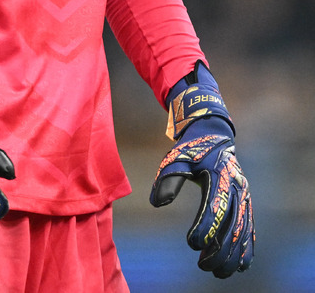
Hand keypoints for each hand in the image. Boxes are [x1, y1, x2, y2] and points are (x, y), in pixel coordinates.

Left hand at [150, 63, 253, 277]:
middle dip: (219, 249)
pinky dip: (247, 246)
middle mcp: (235, 187)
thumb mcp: (176, 158)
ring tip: (220, 272)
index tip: (192, 243)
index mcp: (219, 176)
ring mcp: (243, 194)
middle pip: (232, 224)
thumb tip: (158, 203)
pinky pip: (249, 226)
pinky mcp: (244, 199)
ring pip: (243, 229)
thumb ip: (166, 179)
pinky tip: (242, 264)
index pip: (215, 207)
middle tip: (203, 265)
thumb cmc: (191, 148)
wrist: (213, 134)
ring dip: (234, 253)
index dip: (205, 228)